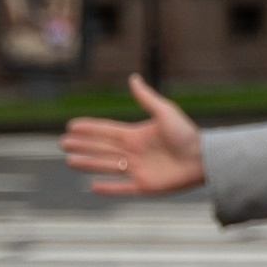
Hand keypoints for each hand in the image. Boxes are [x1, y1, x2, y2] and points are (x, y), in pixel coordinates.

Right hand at [62, 74, 205, 197]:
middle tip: (62, 143)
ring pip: (107, 166)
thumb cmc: (187, 134)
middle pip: (102, 148)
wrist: (203, 158)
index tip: (71, 125)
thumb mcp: (165, 112)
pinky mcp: (145, 186)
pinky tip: (92, 186)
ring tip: (70, 161)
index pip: (106, 131)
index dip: (89, 128)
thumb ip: (146, 98)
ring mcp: (138, 170)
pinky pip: (123, 188)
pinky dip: (108, 188)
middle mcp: (134, 152)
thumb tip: (133, 78)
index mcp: (136, 135)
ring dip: (88, 163)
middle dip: (82, 145)